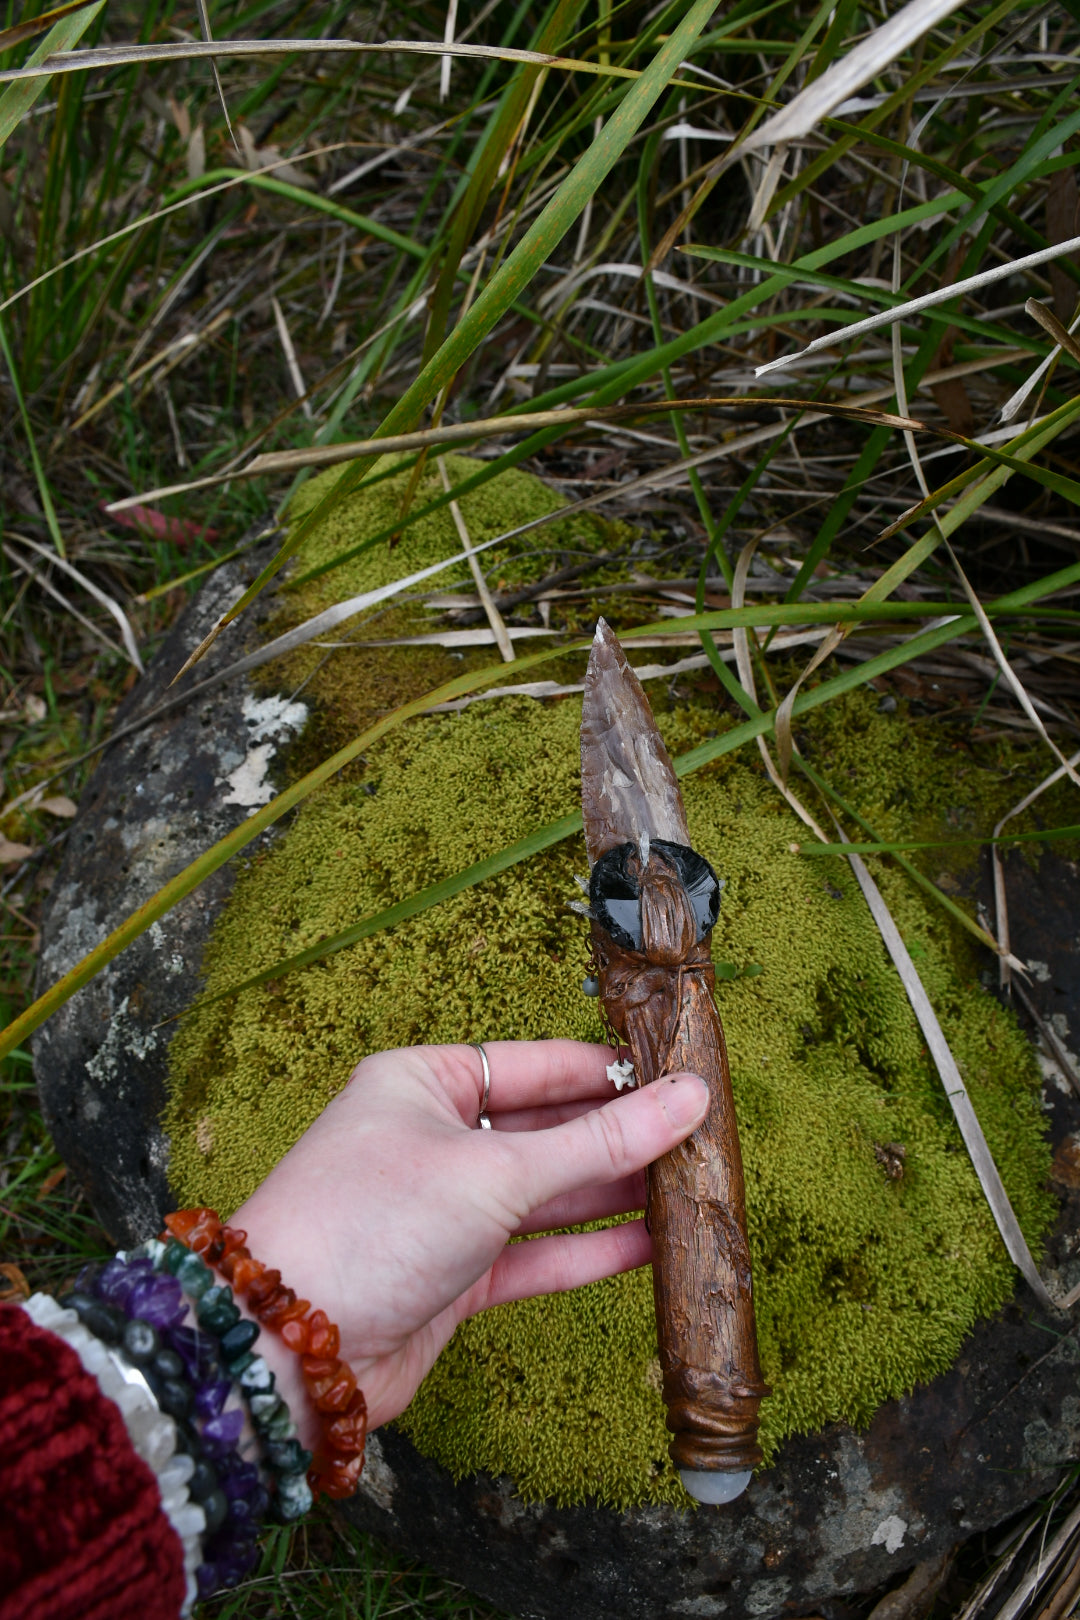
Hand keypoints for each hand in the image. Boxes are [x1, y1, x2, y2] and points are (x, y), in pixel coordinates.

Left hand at [231, 1040, 707, 1442]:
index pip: (534, 1064)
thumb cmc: (369, 1224)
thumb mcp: (495, 1171)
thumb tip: (688, 1098)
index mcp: (423, 1084)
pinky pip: (535, 1255)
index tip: (679, 1074)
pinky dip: (589, 1250)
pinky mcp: (454, 1278)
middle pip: (546, 1130)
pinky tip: (649, 1242)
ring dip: (614, 1194)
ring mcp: (444, 1212)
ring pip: (546, 1195)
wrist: (288, 1348)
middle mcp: (433, 1140)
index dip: (607, 1071)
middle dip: (620, 1136)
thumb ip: (599, 1141)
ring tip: (693, 1188)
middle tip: (703, 1136)